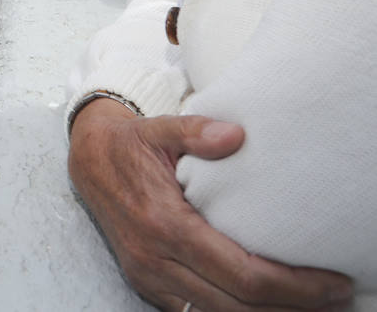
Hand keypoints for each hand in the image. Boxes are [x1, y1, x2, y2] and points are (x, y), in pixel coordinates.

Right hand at [68, 99, 351, 310]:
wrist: (87, 161)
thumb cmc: (130, 146)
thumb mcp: (160, 127)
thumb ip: (196, 130)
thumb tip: (236, 135)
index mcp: (165, 224)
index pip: (244, 275)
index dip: (295, 287)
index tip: (333, 282)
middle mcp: (155, 260)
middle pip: (240, 306)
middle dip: (293, 307)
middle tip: (333, 298)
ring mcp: (148, 276)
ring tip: (307, 304)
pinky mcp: (146, 284)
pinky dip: (235, 311)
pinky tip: (262, 302)